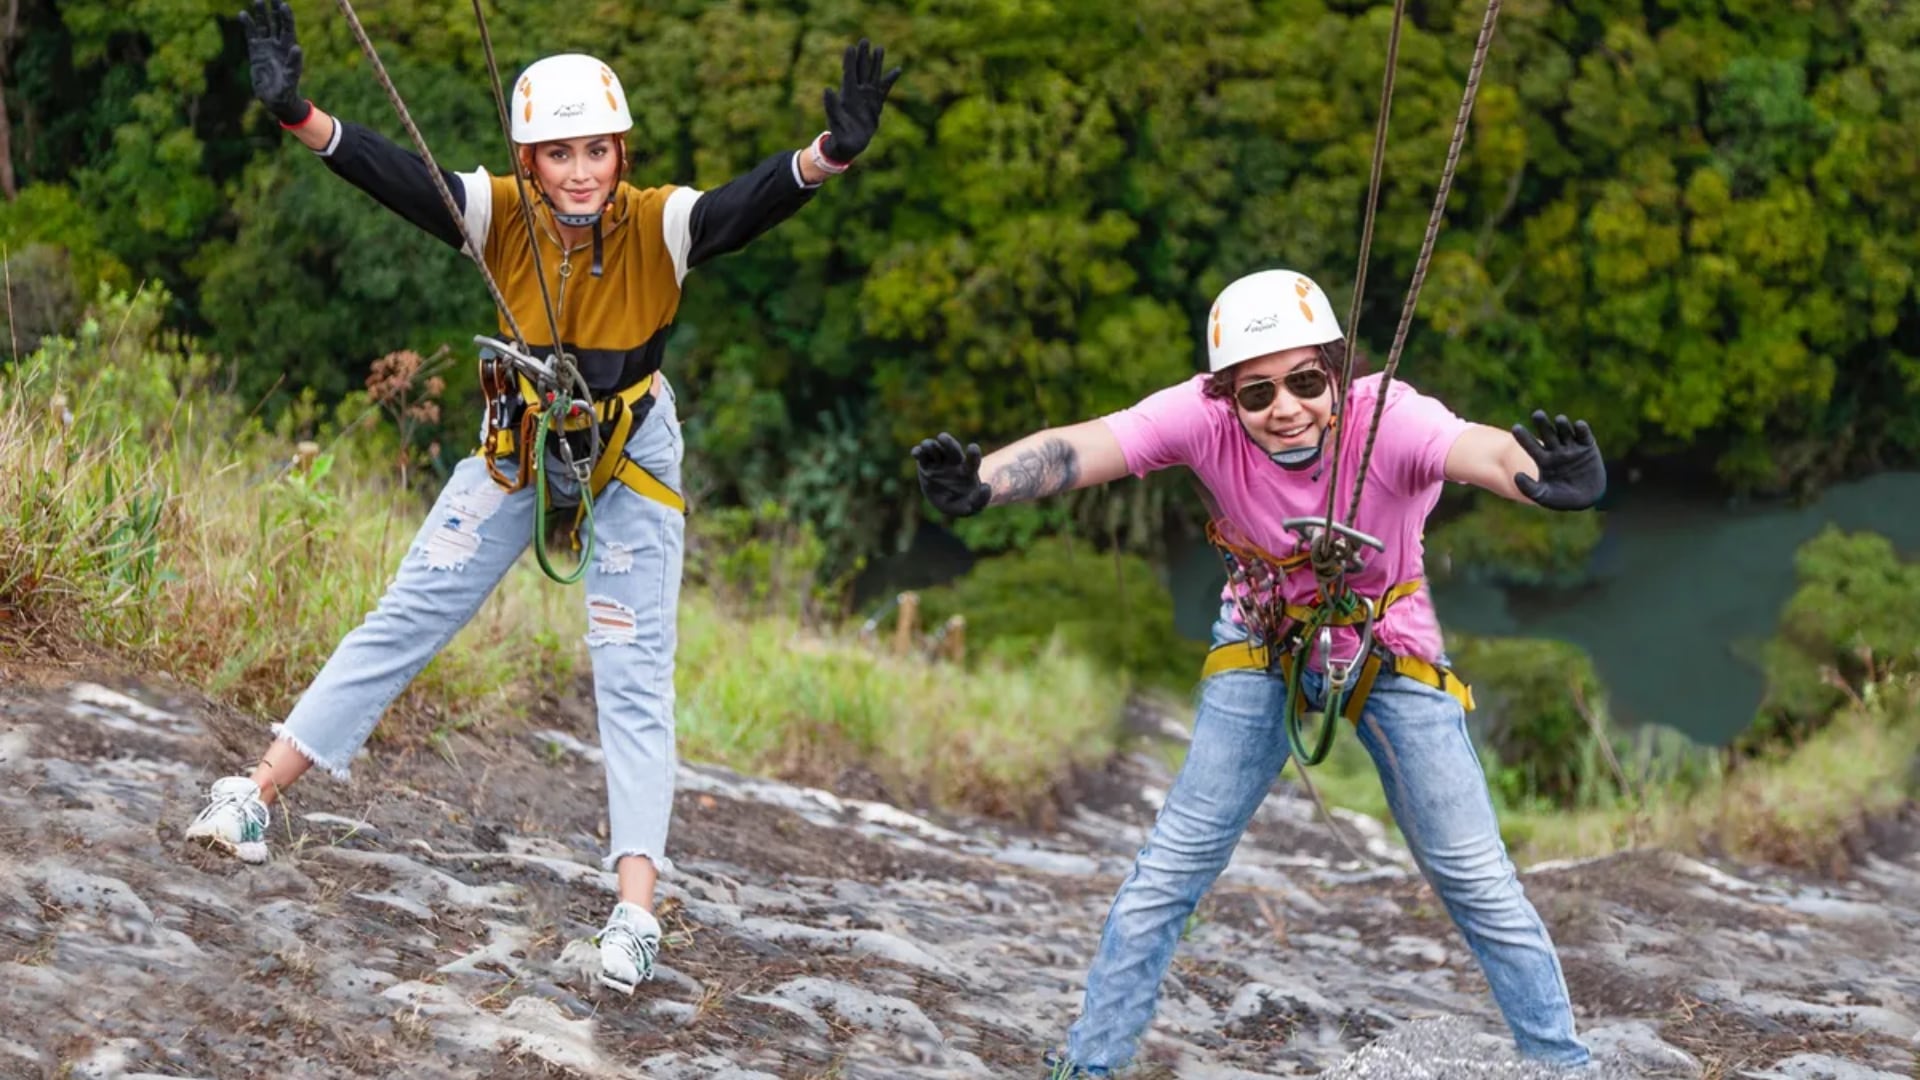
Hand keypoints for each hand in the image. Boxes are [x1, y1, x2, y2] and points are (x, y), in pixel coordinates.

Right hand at [238, 0, 309, 126]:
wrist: (276, 99)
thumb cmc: (286, 90)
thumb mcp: (291, 78)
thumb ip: (294, 63)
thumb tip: (297, 47)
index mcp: (289, 49)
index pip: (288, 28)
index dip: (286, 17)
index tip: (283, 5)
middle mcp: (278, 44)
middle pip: (276, 22)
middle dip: (274, 9)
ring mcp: (266, 46)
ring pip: (264, 26)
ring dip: (260, 14)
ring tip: (257, 0)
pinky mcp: (256, 51)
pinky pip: (251, 34)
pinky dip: (248, 25)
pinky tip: (243, 14)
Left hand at [820, 38, 901, 163]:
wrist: (848, 145)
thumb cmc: (839, 135)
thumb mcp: (835, 121)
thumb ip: (832, 106)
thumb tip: (827, 89)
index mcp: (848, 95)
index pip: (849, 74)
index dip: (850, 61)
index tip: (851, 47)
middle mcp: (858, 93)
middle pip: (861, 71)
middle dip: (863, 56)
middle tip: (864, 40)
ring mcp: (867, 98)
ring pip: (873, 77)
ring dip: (877, 63)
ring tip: (880, 48)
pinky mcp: (876, 105)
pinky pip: (884, 90)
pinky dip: (890, 80)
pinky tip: (897, 70)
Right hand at [911, 433, 990, 517]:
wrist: (946, 501)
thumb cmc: (963, 502)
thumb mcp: (973, 507)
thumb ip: (981, 500)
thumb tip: (986, 487)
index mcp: (967, 471)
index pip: (972, 461)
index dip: (973, 455)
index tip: (972, 448)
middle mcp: (953, 462)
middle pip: (952, 449)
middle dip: (948, 442)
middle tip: (942, 437)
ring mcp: (939, 462)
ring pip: (935, 448)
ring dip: (930, 445)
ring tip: (926, 447)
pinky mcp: (925, 465)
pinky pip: (921, 455)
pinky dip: (918, 452)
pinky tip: (915, 453)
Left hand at [1512, 410, 1605, 510]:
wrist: (1587, 499)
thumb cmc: (1562, 498)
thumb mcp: (1543, 496)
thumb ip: (1529, 488)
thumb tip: (1516, 475)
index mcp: (1543, 459)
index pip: (1531, 445)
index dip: (1524, 437)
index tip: (1516, 428)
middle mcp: (1556, 450)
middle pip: (1547, 433)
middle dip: (1543, 423)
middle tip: (1537, 414)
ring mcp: (1572, 447)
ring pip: (1565, 431)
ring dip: (1562, 425)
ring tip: (1560, 420)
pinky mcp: (1588, 447)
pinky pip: (1585, 435)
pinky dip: (1582, 429)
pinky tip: (1579, 425)